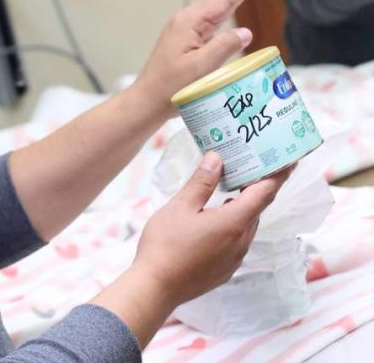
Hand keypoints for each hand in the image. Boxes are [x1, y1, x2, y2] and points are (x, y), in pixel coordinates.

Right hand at [131, 152, 291, 308]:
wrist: (155, 287)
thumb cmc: (165, 244)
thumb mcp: (180, 207)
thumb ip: (201, 182)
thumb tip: (217, 158)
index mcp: (234, 222)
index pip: (265, 193)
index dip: (278, 175)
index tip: (289, 161)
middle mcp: (242, 241)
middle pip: (256, 209)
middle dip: (254, 188)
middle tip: (246, 168)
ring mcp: (235, 258)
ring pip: (246, 226)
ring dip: (242, 208)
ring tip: (227, 192)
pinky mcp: (225, 270)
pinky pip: (237, 242)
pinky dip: (232, 226)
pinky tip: (213, 222)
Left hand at [133, 0, 271, 115]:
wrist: (147, 101)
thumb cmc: (170, 88)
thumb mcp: (200, 69)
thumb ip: (223, 48)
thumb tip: (245, 32)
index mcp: (189, 23)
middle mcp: (187, 21)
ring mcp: (185, 30)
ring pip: (217, 6)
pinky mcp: (187, 40)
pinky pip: (212, 19)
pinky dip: (227, 7)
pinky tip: (231, 5)